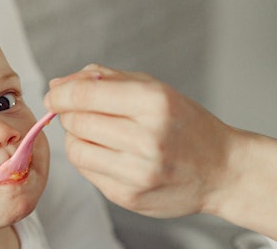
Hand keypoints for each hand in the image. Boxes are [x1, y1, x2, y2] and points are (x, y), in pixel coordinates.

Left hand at [44, 64, 232, 217]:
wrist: (221, 170)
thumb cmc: (185, 124)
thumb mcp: (154, 88)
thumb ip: (105, 80)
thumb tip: (58, 85)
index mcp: (154, 103)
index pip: (84, 96)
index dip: (60, 94)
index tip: (54, 95)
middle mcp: (147, 139)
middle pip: (76, 123)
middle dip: (69, 114)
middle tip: (80, 112)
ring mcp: (137, 173)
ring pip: (75, 150)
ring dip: (76, 138)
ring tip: (95, 133)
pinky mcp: (129, 196)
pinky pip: (87, 173)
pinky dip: (89, 158)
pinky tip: (108, 153)